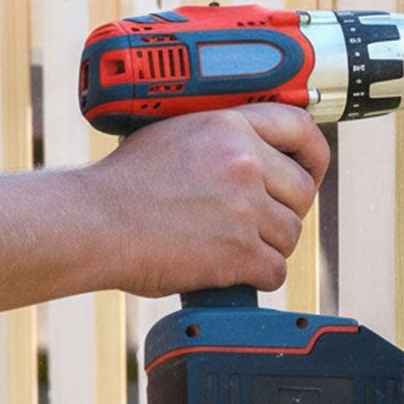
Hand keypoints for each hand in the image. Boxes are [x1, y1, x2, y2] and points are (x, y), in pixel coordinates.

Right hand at [76, 105, 329, 298]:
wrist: (91, 223)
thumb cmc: (123, 184)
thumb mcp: (176, 134)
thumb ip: (224, 138)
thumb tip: (262, 150)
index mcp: (231, 126)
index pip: (302, 130)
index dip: (313, 156)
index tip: (309, 171)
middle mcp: (244, 162)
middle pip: (302, 191)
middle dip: (283, 211)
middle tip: (253, 222)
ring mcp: (244, 207)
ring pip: (291, 234)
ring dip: (266, 246)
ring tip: (227, 246)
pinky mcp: (239, 251)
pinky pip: (275, 270)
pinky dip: (255, 277)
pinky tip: (227, 270)